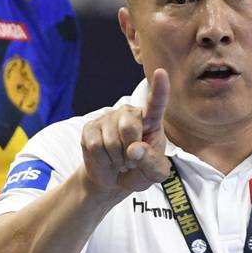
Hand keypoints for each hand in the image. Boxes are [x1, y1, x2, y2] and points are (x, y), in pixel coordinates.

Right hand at [80, 68, 172, 196]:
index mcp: (150, 120)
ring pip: (111, 141)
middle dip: (130, 153)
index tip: (161, 72)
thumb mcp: (154, 174)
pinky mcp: (90, 127)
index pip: (156, 103)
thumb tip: (135, 150)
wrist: (113, 179)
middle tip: (131, 161)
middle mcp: (129, 113)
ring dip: (116, 160)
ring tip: (119, 160)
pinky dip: (102, 160)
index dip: (159, 89)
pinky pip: (95, 146)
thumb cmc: (140, 171)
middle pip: (129, 128)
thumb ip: (152, 163)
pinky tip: (106, 159)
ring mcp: (108, 118)